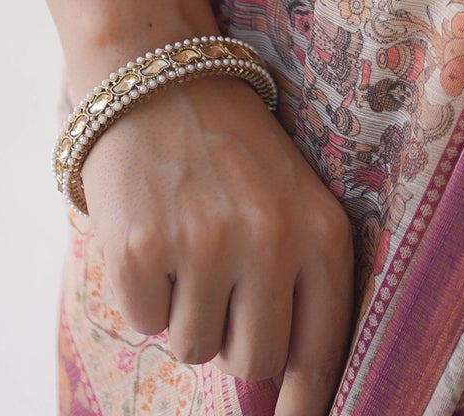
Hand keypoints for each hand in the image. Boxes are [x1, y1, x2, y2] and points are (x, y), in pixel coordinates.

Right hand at [81, 72, 353, 414]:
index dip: (306, 401)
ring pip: (194, 349)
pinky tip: (155, 235)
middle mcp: (269, 241)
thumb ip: (303, 281)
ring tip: (190, 244)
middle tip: (222, 287)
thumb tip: (290, 390)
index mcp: (319, 231)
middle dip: (233, 342)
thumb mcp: (293, 201)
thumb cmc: (235, 154)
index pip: (322, 348)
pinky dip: (145, 294)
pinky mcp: (141, 251)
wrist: (162, 80)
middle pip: (253, 362)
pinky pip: (145, 324)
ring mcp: (203, 246)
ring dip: (187, 313)